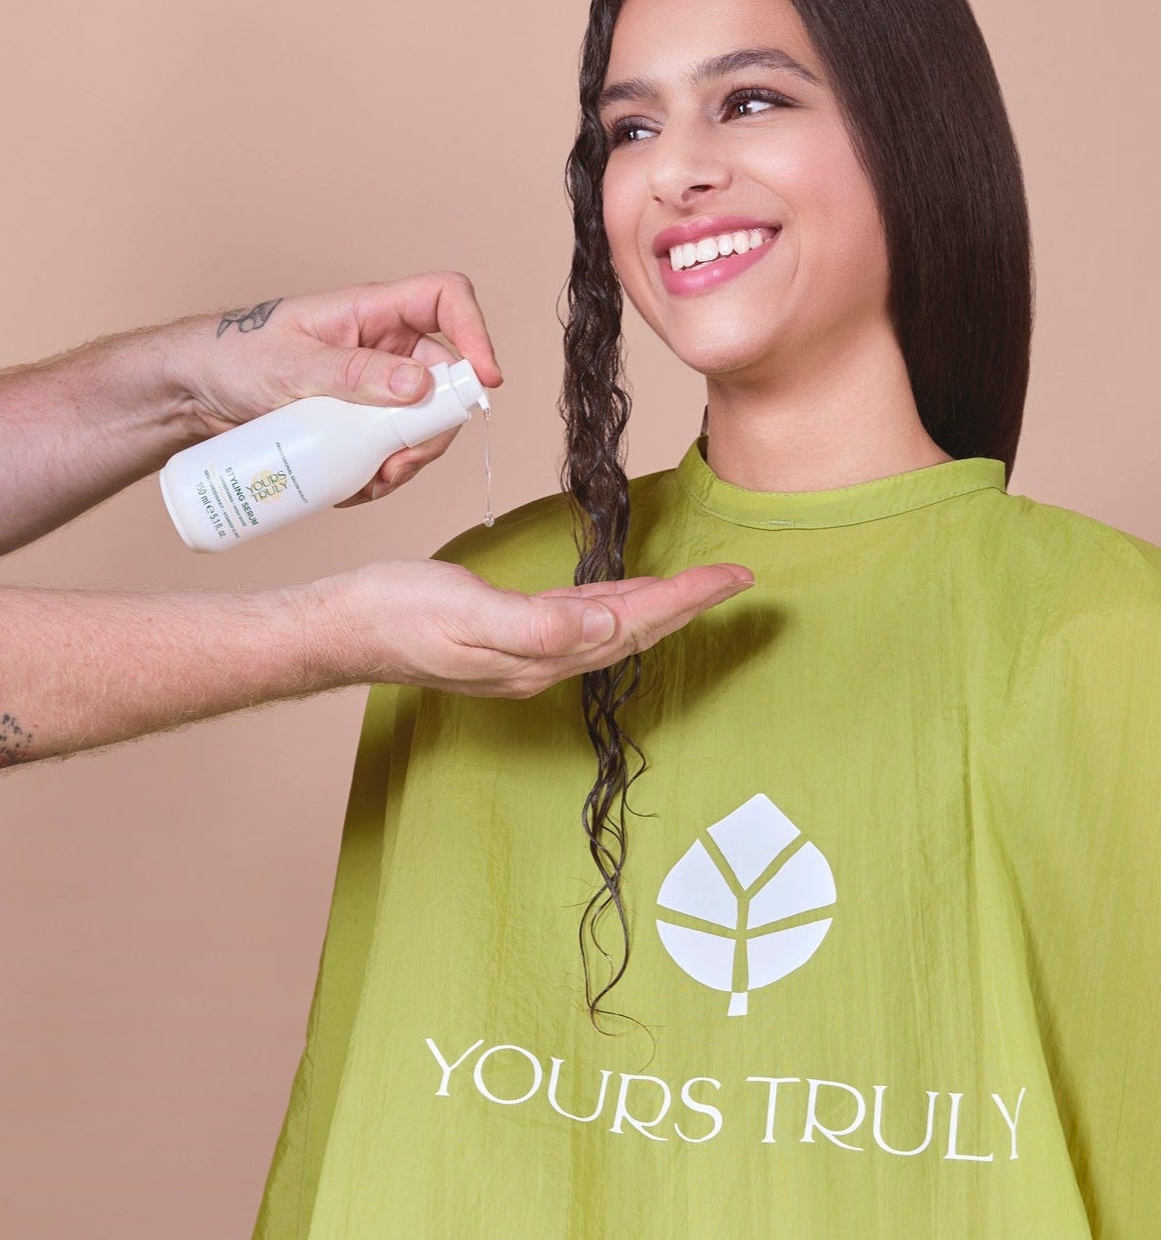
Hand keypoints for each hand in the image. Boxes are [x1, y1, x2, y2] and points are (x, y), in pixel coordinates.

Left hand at [172, 273, 504, 505]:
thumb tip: (420, 384)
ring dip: (408, 459)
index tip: (485, 380)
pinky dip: (384, 475)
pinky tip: (354, 489)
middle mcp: (383, 346)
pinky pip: (394, 449)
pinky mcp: (359, 424)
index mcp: (372, 312)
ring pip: (424, 423)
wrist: (189, 396)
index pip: (445, 300)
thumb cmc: (231, 358)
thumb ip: (356, 373)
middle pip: (446, 379)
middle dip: (434, 427)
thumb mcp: (293, 365)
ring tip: (370, 483)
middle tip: (402, 461)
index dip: (475, 332)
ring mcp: (374, 387)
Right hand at [308, 558, 755, 697]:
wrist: (343, 629)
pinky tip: (625, 594)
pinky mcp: (511, 634)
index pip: (634, 623)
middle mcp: (545, 661)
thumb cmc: (397, 615)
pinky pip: (582, 619)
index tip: (733, 579)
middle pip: (636, 629)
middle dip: (690, 605)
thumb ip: (538, 624)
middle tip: (738, 580)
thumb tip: (605, 626)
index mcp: (543, 656)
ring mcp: (528, 651)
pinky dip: (615, 603)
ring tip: (700, 586)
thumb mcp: (468, 613)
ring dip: (660, 606)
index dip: (687, 600)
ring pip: (614, 626)